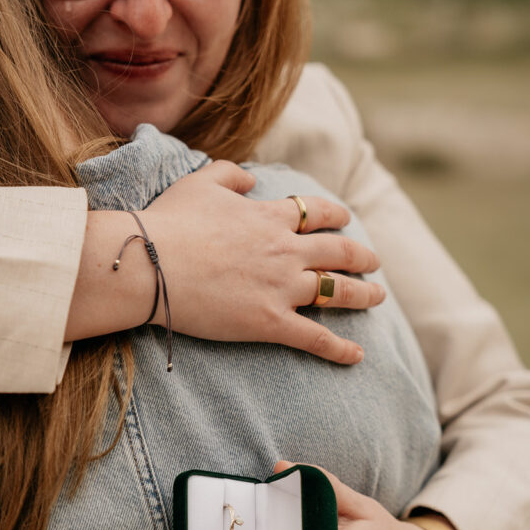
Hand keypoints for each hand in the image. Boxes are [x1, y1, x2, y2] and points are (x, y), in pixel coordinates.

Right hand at [139, 162, 383, 364]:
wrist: (152, 264)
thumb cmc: (170, 222)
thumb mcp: (200, 182)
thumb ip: (230, 174)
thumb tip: (251, 180)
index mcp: (270, 217)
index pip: (316, 213)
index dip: (336, 216)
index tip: (346, 219)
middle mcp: (285, 251)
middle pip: (338, 252)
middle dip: (361, 257)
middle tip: (374, 262)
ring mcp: (282, 288)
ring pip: (337, 292)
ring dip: (362, 295)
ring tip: (377, 297)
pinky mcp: (270, 322)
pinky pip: (316, 337)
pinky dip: (340, 348)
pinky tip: (358, 356)